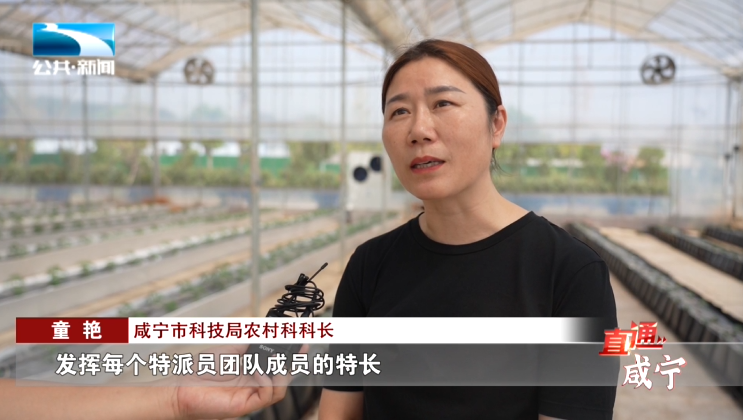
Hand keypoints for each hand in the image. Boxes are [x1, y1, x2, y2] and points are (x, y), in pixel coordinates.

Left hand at [169, 344, 307, 419]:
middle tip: (300, 351)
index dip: (291, 355)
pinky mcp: (246, 405)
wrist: (183, 387)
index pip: (277, 363)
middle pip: (283, 377)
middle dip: (294, 364)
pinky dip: (267, 382)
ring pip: (279, 390)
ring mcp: (251, 395)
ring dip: (281, 374)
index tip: (301, 343)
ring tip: (275, 363)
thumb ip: (249, 341)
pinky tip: (257, 372)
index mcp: (251, 369)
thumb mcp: (230, 348)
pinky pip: (267, 396)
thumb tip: (267, 330)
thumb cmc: (201, 370)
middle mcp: (254, 383)